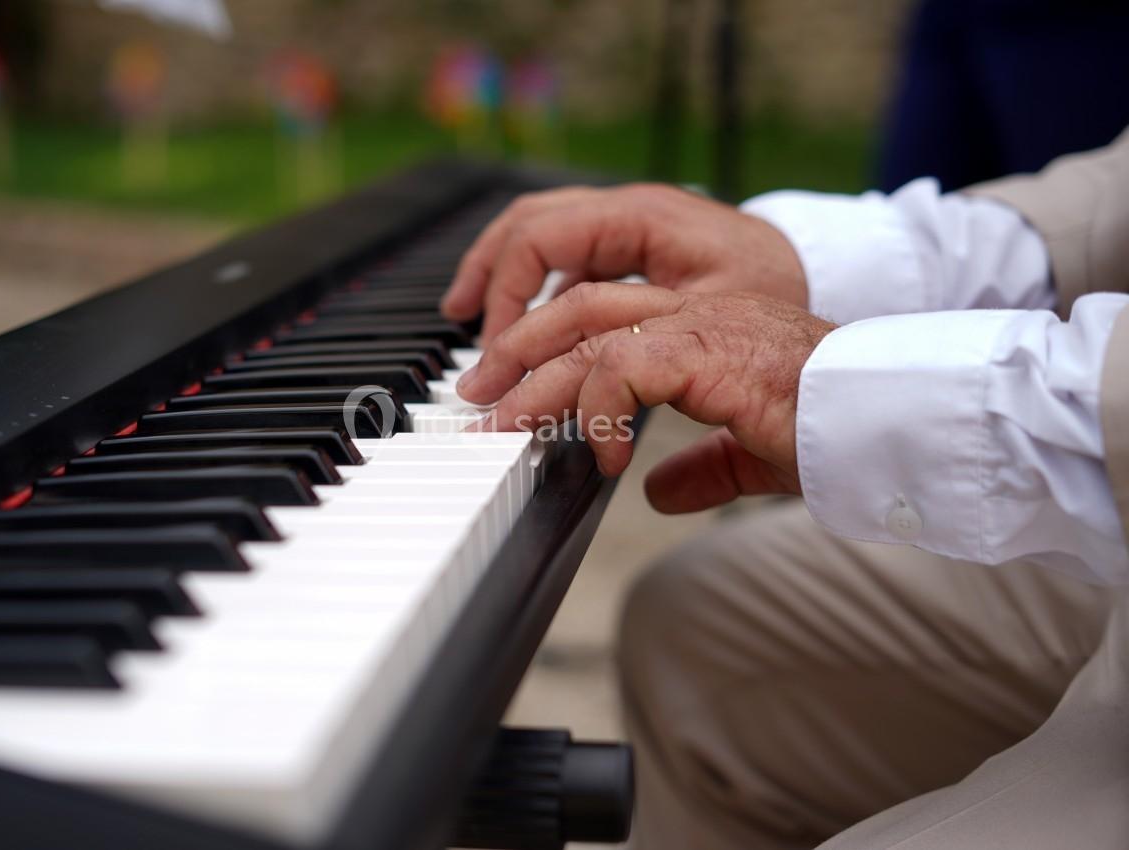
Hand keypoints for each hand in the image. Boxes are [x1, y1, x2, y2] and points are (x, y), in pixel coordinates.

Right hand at [441, 184, 807, 343]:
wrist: (822, 264)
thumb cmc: (779, 289)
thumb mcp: (718, 321)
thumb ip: (652, 353)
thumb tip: (595, 401)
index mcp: (641, 216)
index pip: (540, 239)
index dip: (507, 296)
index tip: (500, 353)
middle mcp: (627, 209)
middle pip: (526, 225)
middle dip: (487, 279)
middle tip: (463, 334)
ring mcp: (628, 221)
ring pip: (539, 231)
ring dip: (502, 274)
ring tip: (471, 318)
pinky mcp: (632, 242)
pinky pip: (566, 250)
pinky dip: (535, 281)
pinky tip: (528, 319)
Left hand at [459, 283, 835, 513]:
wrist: (889, 419)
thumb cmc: (833, 432)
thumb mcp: (753, 455)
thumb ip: (704, 467)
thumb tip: (659, 494)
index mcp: (700, 326)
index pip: (603, 316)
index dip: (551, 349)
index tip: (514, 394)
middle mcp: (693, 311)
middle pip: (578, 310)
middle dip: (517, 352)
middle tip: (478, 397)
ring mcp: (699, 324)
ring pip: (588, 331)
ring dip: (534, 379)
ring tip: (501, 422)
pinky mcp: (708, 350)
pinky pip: (623, 366)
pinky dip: (597, 408)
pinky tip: (601, 453)